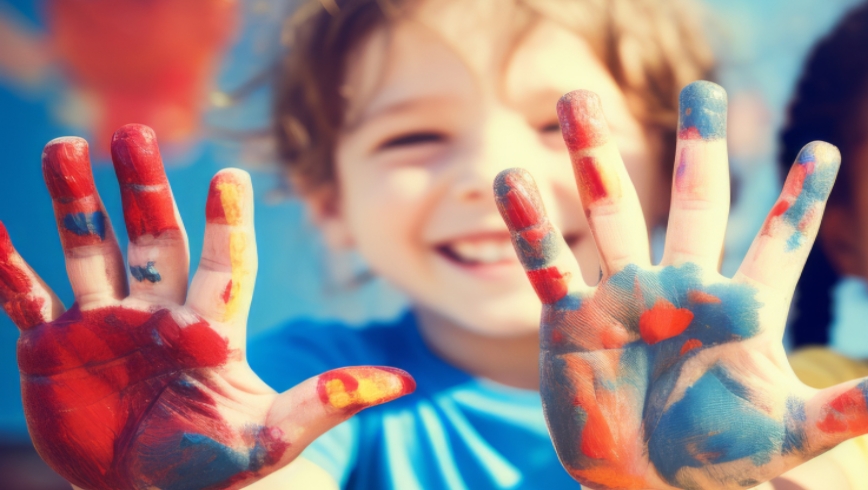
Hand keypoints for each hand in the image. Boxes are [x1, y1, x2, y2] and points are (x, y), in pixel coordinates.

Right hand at [1, 125, 411, 489]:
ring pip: (91, 250)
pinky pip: (26, 298)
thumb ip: (325, 402)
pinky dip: (9, 266)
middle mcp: (158, 313)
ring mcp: (104, 324)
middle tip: (132, 133)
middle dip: (141, 189)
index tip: (232, 178)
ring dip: (76, 204)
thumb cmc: (214, 468)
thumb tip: (400, 383)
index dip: (229, 224)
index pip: (226, 265)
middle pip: (154, 239)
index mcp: (213, 329)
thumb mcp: (272, 439)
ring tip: (61, 148)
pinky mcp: (55, 347)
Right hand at [499, 84, 867, 489]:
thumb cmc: (722, 462)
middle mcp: (685, 288)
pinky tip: (512, 178)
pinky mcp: (574, 323)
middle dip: (699, 146)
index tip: (826, 149)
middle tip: (705, 88)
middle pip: (696, 202)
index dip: (802, 199)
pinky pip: (551, 266)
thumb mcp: (802, 431)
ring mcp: (628, 298)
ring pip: (613, 213)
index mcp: (742, 308)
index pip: (781, 241)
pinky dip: (531, 225)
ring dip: (596, 158)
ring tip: (578, 96)